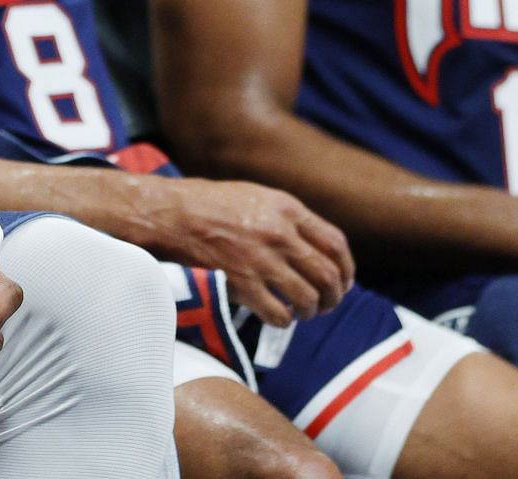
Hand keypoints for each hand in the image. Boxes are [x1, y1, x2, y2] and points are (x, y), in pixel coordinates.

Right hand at [161, 178, 353, 325]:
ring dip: (311, 311)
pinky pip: (279, 314)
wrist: (170, 215)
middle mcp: (280, 234)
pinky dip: (284, 321)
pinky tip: (279, 317)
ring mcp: (261, 260)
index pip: (336, 243)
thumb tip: (314, 246)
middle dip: (334, 296)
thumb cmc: (209, 204)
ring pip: (308, 298)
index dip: (347, 268)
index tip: (344, 281)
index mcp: (287, 208)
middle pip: (327, 275)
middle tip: (327, 304)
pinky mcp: (242, 285)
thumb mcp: (256, 197)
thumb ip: (288, 218)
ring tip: (303, 312)